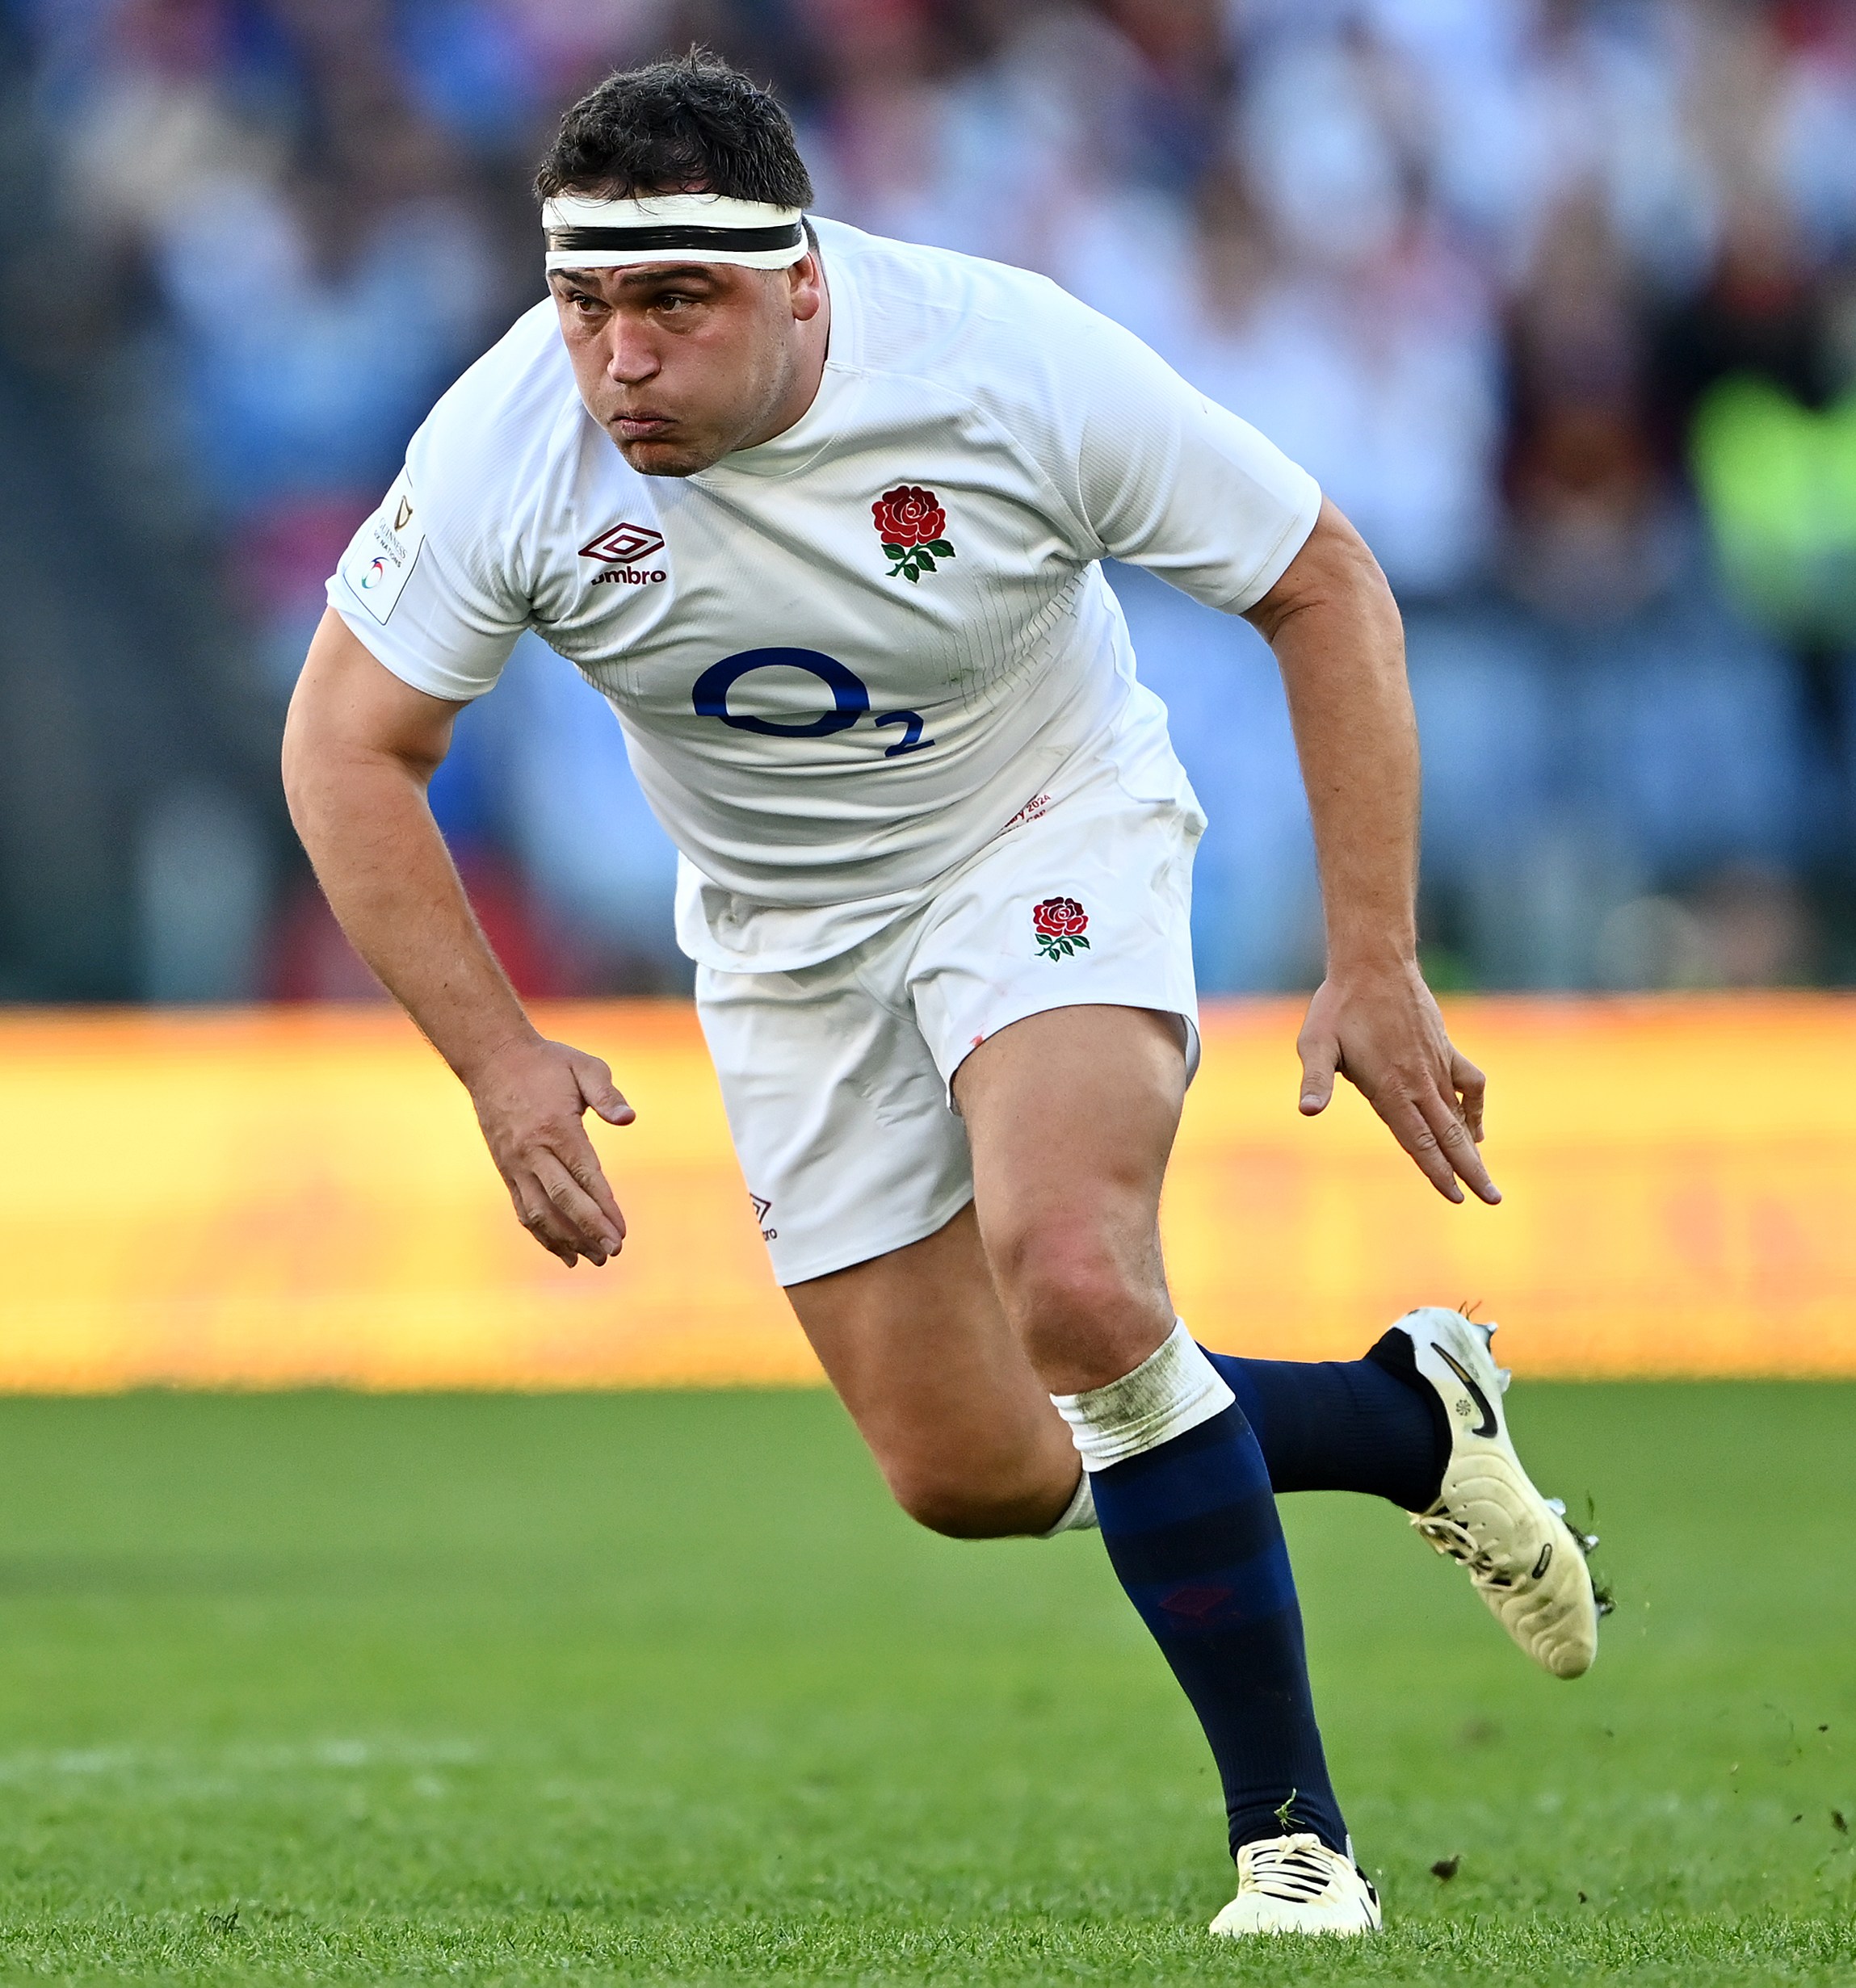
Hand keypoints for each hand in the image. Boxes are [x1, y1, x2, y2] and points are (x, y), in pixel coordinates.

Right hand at [466, 1037, 635, 1264]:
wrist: (493, 1059)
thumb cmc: (547, 1063)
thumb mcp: (584, 1067)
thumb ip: (608, 1093)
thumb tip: (628, 1119)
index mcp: (557, 1128)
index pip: (585, 1175)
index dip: (604, 1207)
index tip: (622, 1230)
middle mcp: (533, 1151)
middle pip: (563, 1200)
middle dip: (589, 1230)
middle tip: (613, 1252)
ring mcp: (515, 1164)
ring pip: (539, 1212)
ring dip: (566, 1240)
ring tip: (593, 1259)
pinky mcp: (505, 1170)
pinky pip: (523, 1209)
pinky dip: (542, 1234)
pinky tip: (564, 1253)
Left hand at [1295, 961, 1497, 1205]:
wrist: (1374, 963)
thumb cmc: (1338, 1006)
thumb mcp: (1316, 1043)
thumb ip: (1316, 1079)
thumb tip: (1307, 1111)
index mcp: (1390, 1088)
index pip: (1419, 1140)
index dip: (1437, 1171)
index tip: (1456, 1197)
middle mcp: (1419, 1082)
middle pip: (1450, 1136)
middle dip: (1470, 1171)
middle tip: (1492, 1200)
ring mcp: (1437, 1065)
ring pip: (1461, 1116)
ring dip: (1474, 1147)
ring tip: (1485, 1176)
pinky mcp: (1445, 1049)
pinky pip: (1470, 1083)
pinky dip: (1475, 1107)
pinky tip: (1475, 1127)